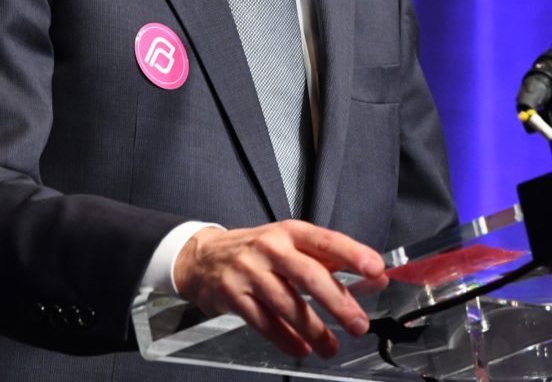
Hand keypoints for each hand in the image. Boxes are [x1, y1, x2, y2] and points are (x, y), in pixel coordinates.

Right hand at [173, 220, 385, 358]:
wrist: (204, 257)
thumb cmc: (257, 251)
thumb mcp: (290, 243)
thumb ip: (329, 259)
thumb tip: (374, 275)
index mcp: (288, 232)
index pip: (325, 241)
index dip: (351, 254)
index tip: (375, 268)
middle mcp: (269, 247)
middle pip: (308, 275)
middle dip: (337, 302)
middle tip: (359, 324)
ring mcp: (249, 271)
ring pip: (287, 305)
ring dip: (314, 330)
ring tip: (331, 346)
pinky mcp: (233, 295)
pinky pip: (264, 323)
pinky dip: (286, 340)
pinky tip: (301, 348)